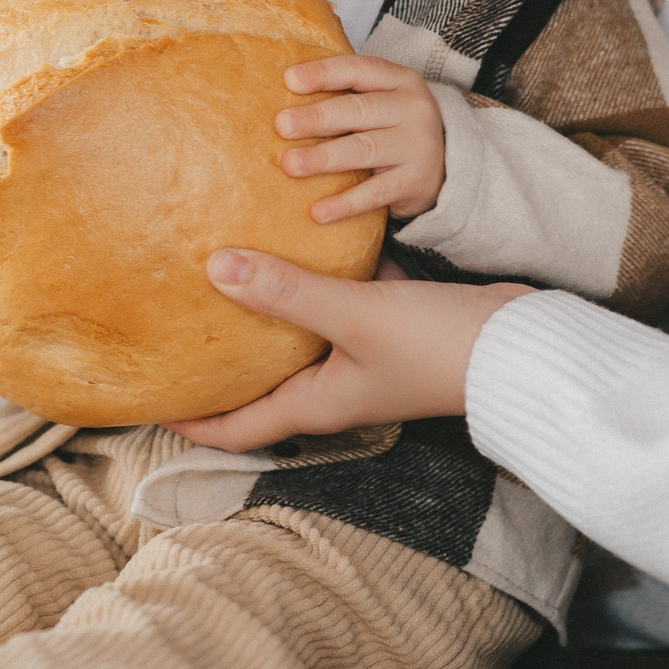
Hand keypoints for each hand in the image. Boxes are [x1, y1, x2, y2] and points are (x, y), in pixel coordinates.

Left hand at [164, 250, 529, 449]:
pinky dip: (314, 281)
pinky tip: (300, 239)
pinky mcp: (388, 325)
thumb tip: (214, 269)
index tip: (147, 402)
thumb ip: (288, 292)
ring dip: (265, 316)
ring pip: (298, 340)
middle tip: (175, 334)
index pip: (238, 430)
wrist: (521, 343)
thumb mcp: (355, 315)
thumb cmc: (437, 346)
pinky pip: (336, 304)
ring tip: (223, 278)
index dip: (190, 423)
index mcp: (318, 404)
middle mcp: (335, 387)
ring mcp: (362, 357)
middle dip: (219, 367)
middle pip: (261, 387)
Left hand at [277, 55, 446, 221]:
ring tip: (290, 164)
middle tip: (282, 125)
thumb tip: (281, 100)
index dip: (324, 73)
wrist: (448, 166)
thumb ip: (345, 95)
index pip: (359, 70)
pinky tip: (319, 212)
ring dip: (324, 158)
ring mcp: (417, 146)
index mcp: (399, 80)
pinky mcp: (415, 183)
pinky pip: (376, 193)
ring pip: (364, 149)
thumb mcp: (381, 100)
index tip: (289, 80)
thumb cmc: (394, 127)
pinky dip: (346, 203)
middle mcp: (412, 109)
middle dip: (317, 118)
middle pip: (359, 110)